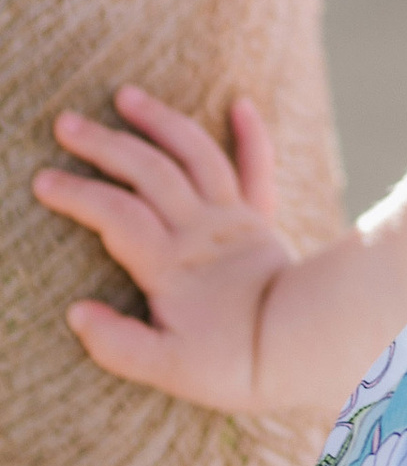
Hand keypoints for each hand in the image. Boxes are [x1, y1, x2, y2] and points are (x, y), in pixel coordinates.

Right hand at [33, 88, 296, 413]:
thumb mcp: (167, 369)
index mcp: (171, 264)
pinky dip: (251, 135)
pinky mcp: (261, 220)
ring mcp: (233, 218)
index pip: (115, 215)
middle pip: (149, 172)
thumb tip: (75, 313)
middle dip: (104, 144)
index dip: (78, 195)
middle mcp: (200, 229)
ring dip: (161, 122)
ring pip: (195, 155)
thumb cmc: (233, 363)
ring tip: (127, 95)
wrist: (305, 348)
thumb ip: (117, 343)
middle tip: (66, 123)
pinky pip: (257, 169)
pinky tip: (240, 104)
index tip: (43, 179)